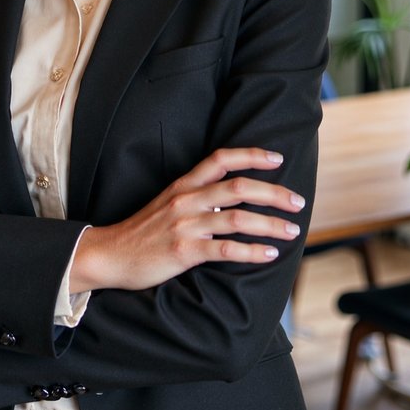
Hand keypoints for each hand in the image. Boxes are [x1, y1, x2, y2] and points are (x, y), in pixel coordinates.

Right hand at [70, 147, 303, 293]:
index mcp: (184, 184)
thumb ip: (196, 197)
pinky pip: (225, 249)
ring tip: (292, 231)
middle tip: (298, 202)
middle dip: (274, 193)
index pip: (221, 159)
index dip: (251, 155)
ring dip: (270, 224)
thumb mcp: (168, 203)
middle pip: (238, 187)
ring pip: (237, 218)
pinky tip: (268, 254)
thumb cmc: (143, 231)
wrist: (110, 254)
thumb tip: (232, 200)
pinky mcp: (183, 251)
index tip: (278, 159)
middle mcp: (187, 199)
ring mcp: (185, 225)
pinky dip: (251, 251)